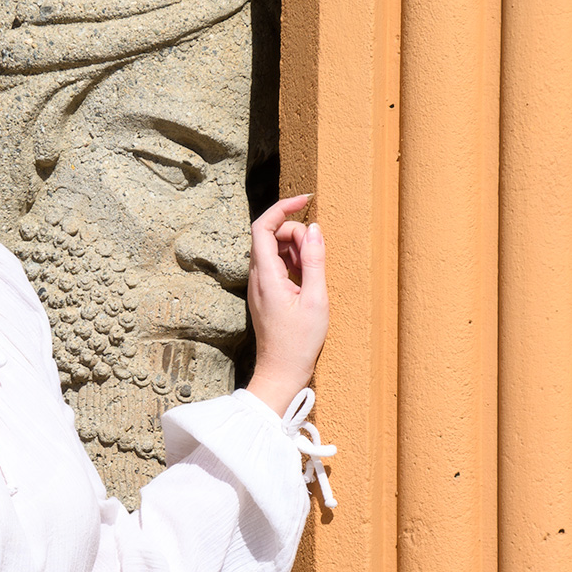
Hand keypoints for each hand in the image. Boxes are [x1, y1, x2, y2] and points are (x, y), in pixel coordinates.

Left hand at [244, 193, 328, 415]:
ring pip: (272, 249)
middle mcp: (256, 277)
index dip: (281, 207)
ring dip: (294, 248)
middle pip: (268, 235)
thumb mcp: (316, 299)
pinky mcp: (264, 293)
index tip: (304, 199)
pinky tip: (307, 279)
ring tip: (313, 271)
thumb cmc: (299, 342)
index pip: (262, 226)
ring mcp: (258, 285)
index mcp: (265, 275)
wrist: (281, 372)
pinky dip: (292, 262)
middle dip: (294, 233)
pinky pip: (275, 264)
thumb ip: (314, 261)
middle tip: (316, 255)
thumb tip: (314, 228)